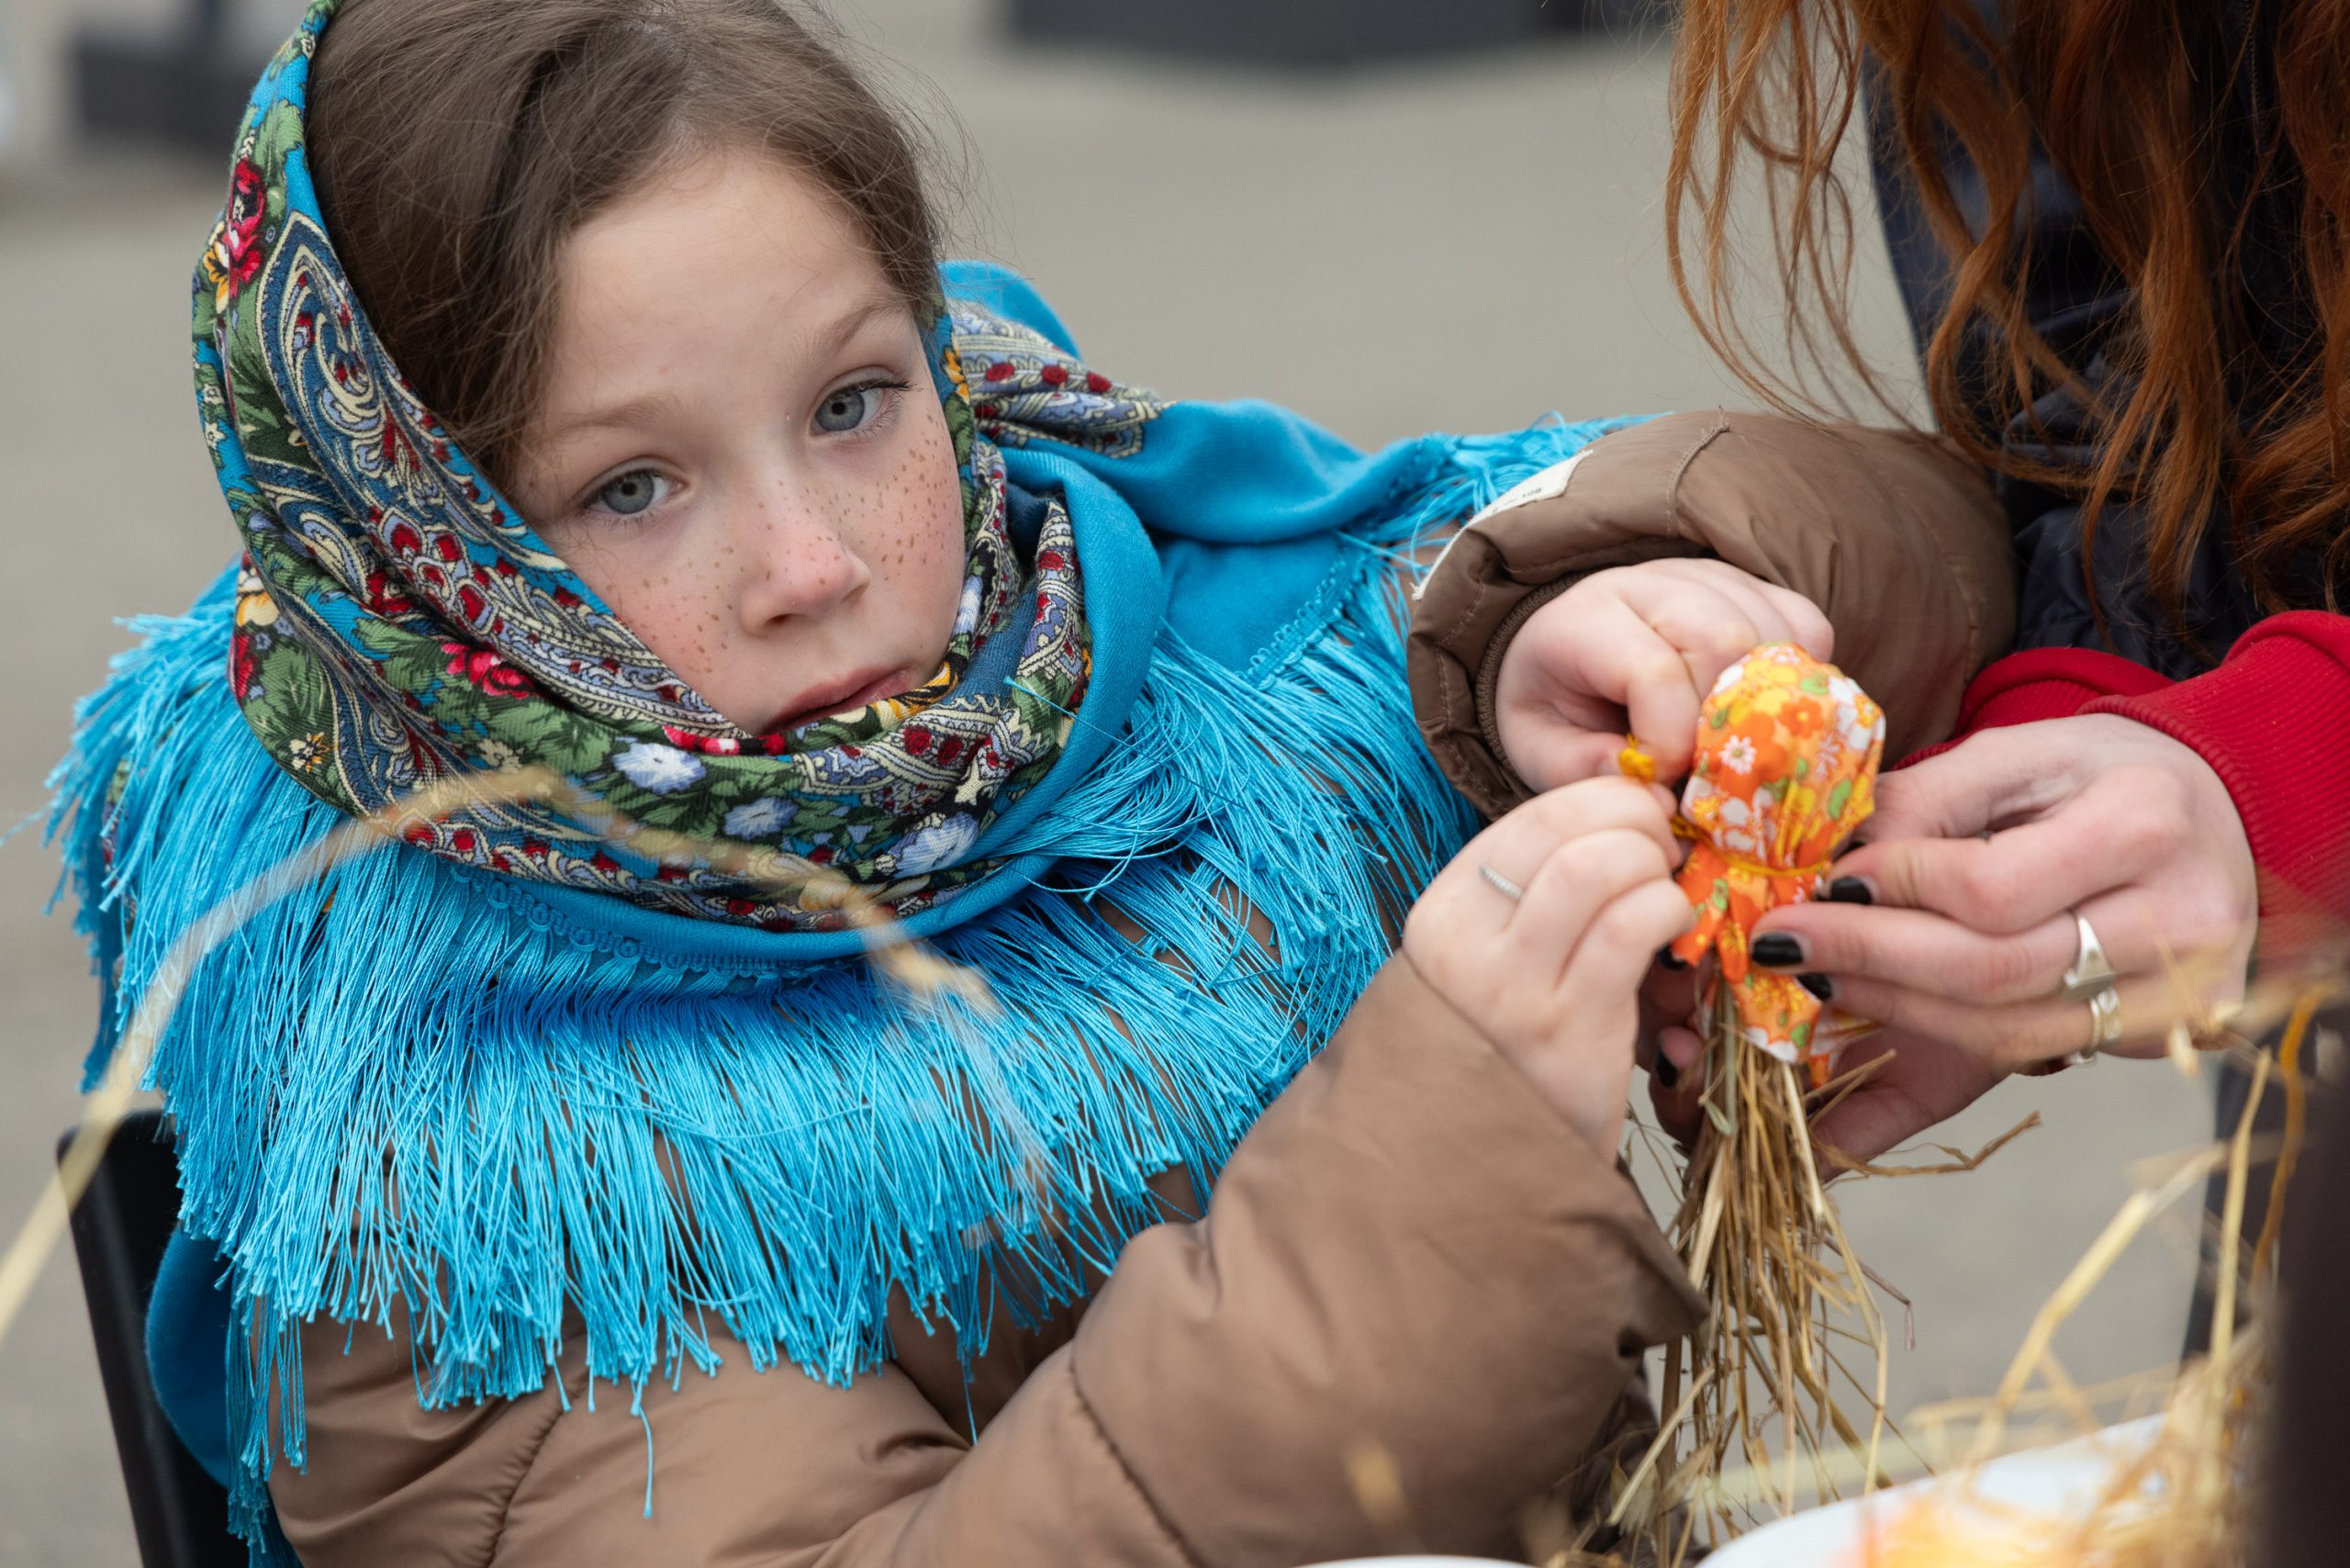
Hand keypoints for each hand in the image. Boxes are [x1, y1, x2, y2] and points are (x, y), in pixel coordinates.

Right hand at [1404, 776, 1694, 1148]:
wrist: (1472, 1170)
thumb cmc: (1497, 1061)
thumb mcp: (1484, 969)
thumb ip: (1527, 902)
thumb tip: (1614, 825)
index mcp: (1444, 916)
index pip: (1530, 818)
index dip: (1602, 801)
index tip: (1640, 815)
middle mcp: (1469, 944)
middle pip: (1567, 832)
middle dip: (1636, 822)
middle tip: (1665, 849)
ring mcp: (1517, 989)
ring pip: (1598, 866)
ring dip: (1653, 864)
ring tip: (1666, 892)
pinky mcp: (1571, 1032)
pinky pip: (1630, 928)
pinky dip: (1667, 910)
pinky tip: (1672, 932)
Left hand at [1493, 559, 1833, 789]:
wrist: (1573, 657)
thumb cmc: (1561, 706)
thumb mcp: (1542, 746)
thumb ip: (1582, 770)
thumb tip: (1653, 788)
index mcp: (1585, 620)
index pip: (1651, 669)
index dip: (1669, 738)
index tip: (1662, 776)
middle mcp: (1651, 584)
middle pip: (1724, 641)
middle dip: (1725, 723)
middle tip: (1709, 767)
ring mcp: (1711, 579)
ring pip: (1774, 634)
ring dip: (1768, 706)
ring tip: (1733, 744)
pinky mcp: (1757, 589)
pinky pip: (1808, 628)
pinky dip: (1799, 679)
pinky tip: (1764, 710)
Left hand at [1747, 714, 2257, 1161]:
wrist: (2215, 822)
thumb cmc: (2102, 776)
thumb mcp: (2019, 753)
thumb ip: (1927, 800)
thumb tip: (1832, 860)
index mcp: (2146, 826)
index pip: (1993, 889)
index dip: (1898, 889)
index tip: (1825, 882)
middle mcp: (2179, 925)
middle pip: (1994, 972)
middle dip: (1871, 959)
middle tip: (1785, 944)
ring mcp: (2179, 996)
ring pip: (2004, 1032)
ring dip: (1893, 1009)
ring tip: (1820, 976)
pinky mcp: (2160, 1039)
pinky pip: (2028, 1053)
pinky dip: (1940, 1038)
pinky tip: (1876, 1012)